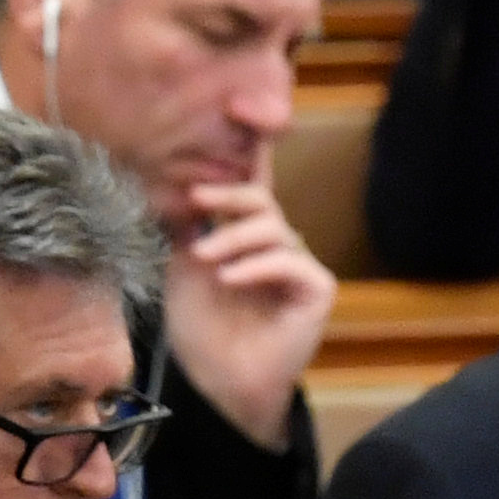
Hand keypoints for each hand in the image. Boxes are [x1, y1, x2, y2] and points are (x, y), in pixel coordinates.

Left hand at [161, 179, 336, 451]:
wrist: (216, 384)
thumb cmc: (200, 330)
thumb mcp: (181, 270)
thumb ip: (187, 229)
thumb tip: (180, 186)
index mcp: (247, 239)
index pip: (253, 190)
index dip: (254, 154)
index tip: (242, 115)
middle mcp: (278, 247)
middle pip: (261, 200)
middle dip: (228, 193)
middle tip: (196, 197)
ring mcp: (300, 267)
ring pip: (272, 228)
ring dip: (232, 237)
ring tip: (205, 258)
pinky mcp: (317, 289)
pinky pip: (289, 261)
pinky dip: (256, 266)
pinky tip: (229, 279)